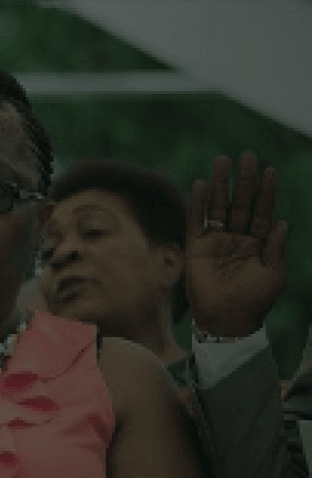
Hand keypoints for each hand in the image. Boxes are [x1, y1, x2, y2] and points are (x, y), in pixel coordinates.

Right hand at [185, 151, 287, 337]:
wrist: (227, 321)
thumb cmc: (254, 302)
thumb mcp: (273, 275)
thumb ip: (275, 248)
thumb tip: (281, 222)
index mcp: (258, 243)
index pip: (263, 211)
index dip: (267, 191)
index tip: (270, 170)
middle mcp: (237, 238)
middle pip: (241, 202)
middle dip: (244, 180)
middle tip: (246, 156)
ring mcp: (216, 241)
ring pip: (218, 207)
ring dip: (219, 184)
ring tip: (221, 160)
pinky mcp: (196, 248)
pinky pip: (196, 221)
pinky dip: (197, 204)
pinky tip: (199, 185)